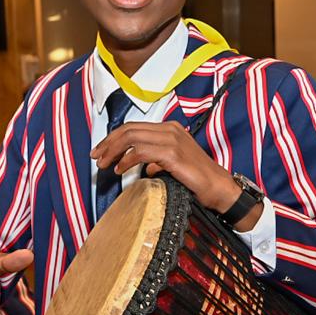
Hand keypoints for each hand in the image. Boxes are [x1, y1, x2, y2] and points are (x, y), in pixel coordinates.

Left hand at [90, 121, 260, 227]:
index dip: (113, 138)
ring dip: (113, 151)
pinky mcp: (172, 154)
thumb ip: (156, 158)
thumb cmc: (197, 179)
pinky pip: (141, 152)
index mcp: (169, 128)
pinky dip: (127, 160)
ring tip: (104, 165)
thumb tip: (139, 164)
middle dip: (108, 143)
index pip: (134, 127)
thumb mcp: (173, 163)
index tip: (100, 151)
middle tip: (96, 157)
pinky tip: (120, 170)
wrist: (219, 188)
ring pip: (132, 138)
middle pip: (129, 129)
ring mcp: (172, 140)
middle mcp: (170, 130)